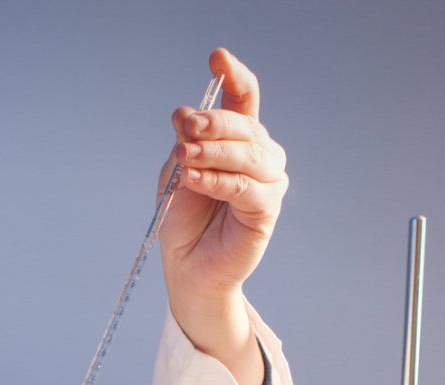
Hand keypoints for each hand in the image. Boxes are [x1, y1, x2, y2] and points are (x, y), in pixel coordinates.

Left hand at [158, 49, 288, 366]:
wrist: (187, 267)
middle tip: (188, 125)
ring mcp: (268, 182)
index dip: (234, 76)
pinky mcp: (266, 210)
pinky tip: (193, 178)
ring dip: (214, 152)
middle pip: (245, 125)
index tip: (216, 58)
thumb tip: (186, 116)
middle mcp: (260, 156)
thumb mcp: (177, 171)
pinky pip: (244, 188)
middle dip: (215, 122)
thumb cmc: (184, 219)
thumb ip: (186, 143)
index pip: (244, 98)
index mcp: (239, 140)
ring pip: (248, 154)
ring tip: (185, 158)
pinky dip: (216, 181)